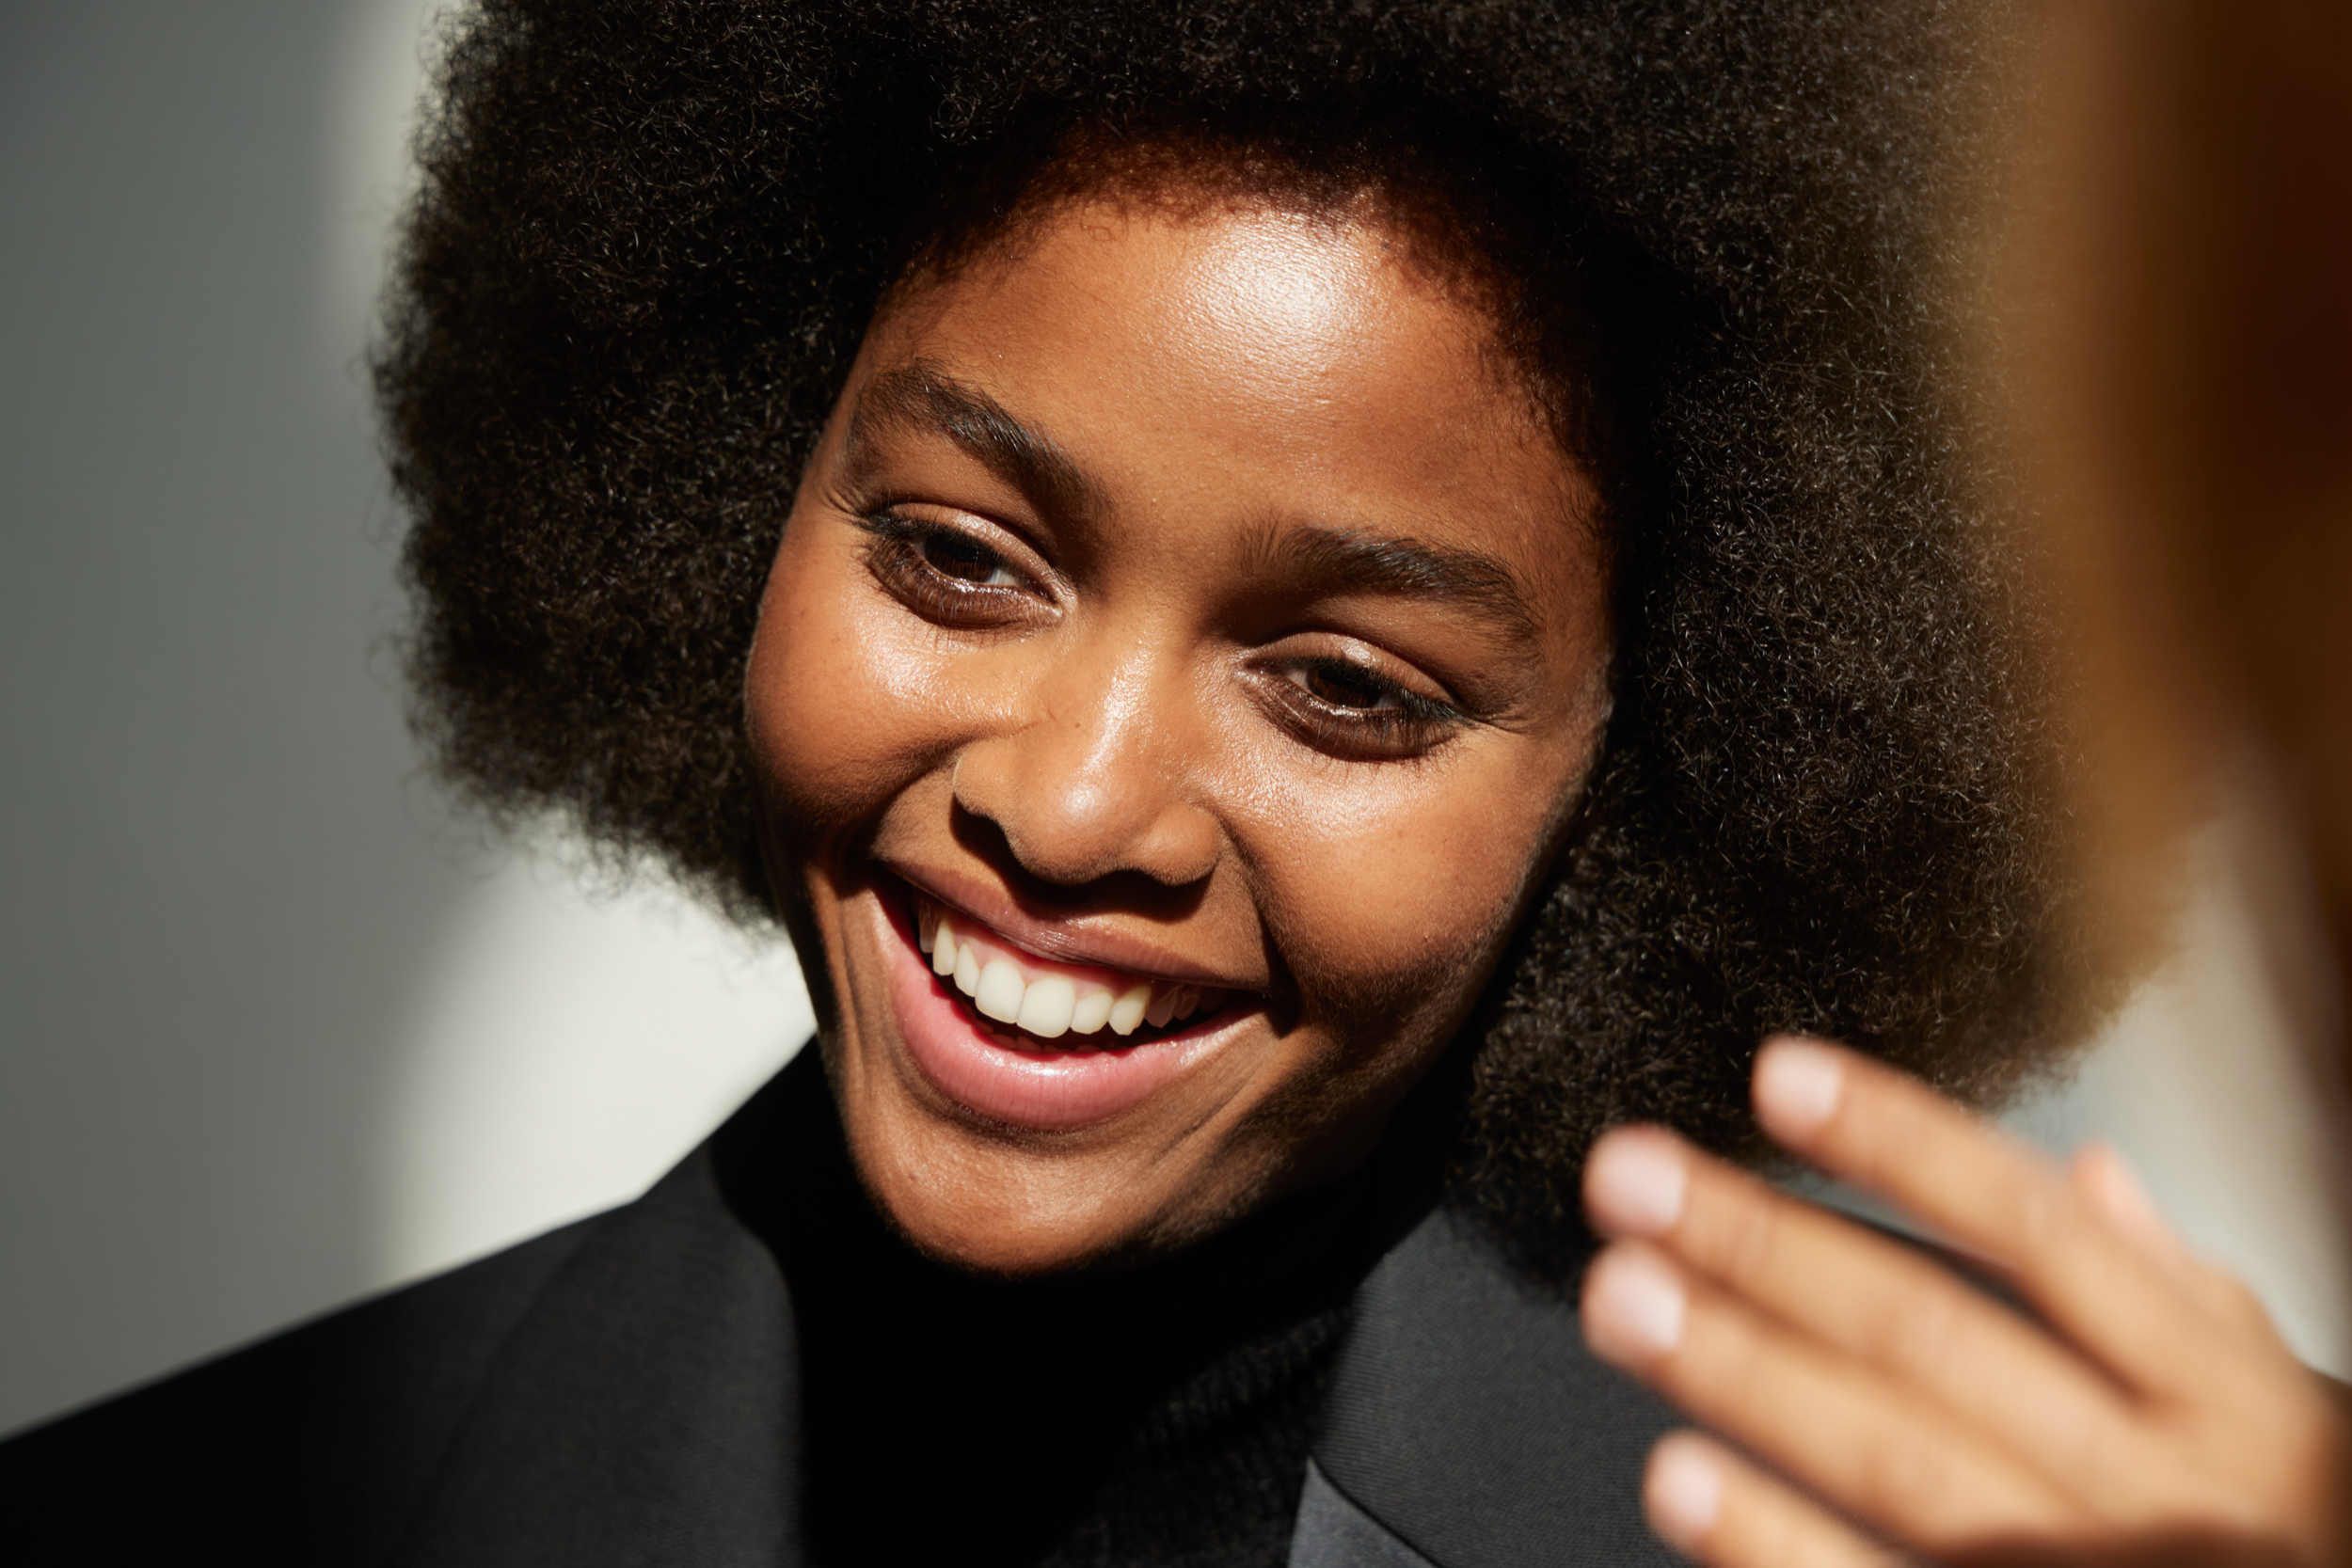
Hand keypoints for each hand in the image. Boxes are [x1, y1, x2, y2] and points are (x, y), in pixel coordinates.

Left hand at [1577, 1037, 2349, 1565]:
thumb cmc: (2311, 1549)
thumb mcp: (2297, 1425)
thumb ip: (2192, 1305)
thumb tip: (2093, 1176)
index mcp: (2229, 1398)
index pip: (2043, 1237)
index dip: (1905, 1147)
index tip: (1777, 1077)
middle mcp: (2162, 1486)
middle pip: (1933, 1339)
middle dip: (1767, 1252)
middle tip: (1630, 1184)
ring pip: (1896, 1463)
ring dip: (1744, 1376)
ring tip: (1625, 1300)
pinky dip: (1774, 1544)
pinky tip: (1681, 1483)